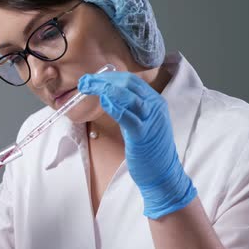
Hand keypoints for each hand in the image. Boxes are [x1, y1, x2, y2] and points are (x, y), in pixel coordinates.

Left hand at [78, 71, 196, 218]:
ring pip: (129, 96)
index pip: (131, 80)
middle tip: (85, 81)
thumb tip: (106, 95)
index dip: (109, 76)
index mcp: (154, 101)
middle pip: (128, 84)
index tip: (91, 78)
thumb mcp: (141, 120)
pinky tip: (103, 101)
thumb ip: (128, 107)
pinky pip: (128, 117)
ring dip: (105, 89)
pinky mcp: (143, 135)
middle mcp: (155, 106)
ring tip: (88, 87)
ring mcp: (150, 120)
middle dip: (104, 80)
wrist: (162, 172)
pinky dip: (115, 107)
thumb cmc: (148, 147)